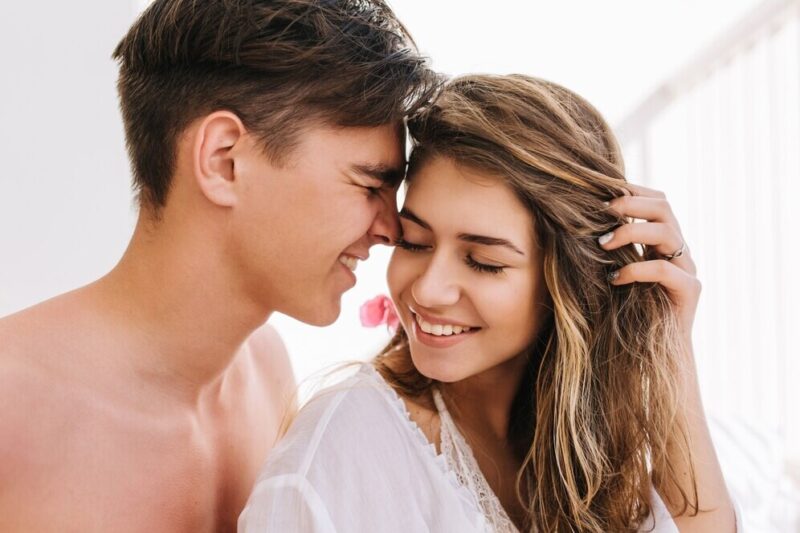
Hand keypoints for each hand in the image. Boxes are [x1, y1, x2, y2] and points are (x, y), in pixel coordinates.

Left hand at [599, 183, 699, 339]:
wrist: (654, 353)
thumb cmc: (626, 312)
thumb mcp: (613, 272)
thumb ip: (606, 249)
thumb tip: (570, 223)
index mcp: (663, 241)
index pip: (657, 201)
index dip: (631, 191)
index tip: (599, 193)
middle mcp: (679, 250)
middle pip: (664, 207)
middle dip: (630, 204)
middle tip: (600, 211)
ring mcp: (688, 269)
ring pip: (667, 233)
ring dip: (630, 233)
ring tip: (601, 244)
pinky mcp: (689, 292)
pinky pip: (666, 270)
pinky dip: (637, 270)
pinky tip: (614, 279)